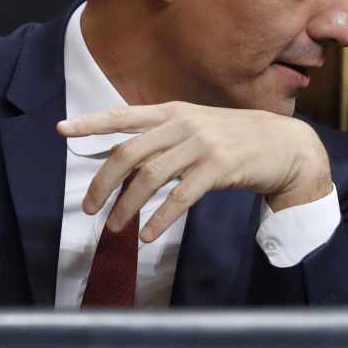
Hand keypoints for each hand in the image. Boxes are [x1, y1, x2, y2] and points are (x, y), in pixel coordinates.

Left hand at [58, 102, 332, 241]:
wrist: (284, 146)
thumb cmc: (235, 140)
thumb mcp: (197, 128)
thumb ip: (163, 137)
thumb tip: (124, 155)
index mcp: (173, 112)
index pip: (124, 116)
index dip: (92, 123)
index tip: (62, 130)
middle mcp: (184, 124)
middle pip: (129, 152)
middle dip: (103, 183)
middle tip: (89, 208)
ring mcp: (202, 144)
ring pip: (150, 176)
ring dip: (127, 206)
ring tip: (115, 228)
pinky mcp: (220, 167)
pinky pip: (181, 196)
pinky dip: (161, 218)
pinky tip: (147, 234)